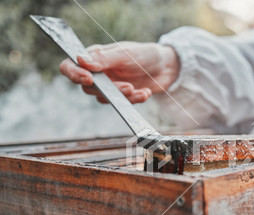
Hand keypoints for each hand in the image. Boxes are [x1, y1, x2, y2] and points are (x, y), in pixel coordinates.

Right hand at [59, 41, 179, 103]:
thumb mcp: (125, 54)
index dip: (74, 74)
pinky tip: (146, 92)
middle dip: (109, 90)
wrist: (166, 66)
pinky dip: (134, 100)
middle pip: (88, 88)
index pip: (70, 66)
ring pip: (105, 98)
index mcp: (93, 57)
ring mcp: (109, 86)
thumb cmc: (144, 54)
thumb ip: (104, 58)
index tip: (88, 79)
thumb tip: (80, 60)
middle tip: (128, 86)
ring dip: (123, 97)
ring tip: (139, 89)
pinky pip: (121, 104)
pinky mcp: (122, 97)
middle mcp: (98, 72)